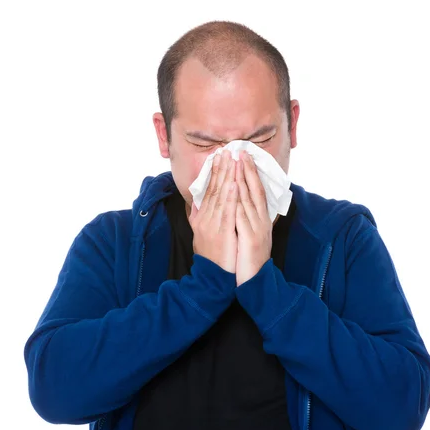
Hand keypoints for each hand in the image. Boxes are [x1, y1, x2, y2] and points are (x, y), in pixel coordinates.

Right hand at [189, 150, 237, 273]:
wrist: (211, 278)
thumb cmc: (209, 256)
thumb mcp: (199, 234)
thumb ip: (196, 217)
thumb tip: (194, 203)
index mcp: (201, 218)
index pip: (207, 191)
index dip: (213, 173)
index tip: (218, 157)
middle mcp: (204, 219)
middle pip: (213, 190)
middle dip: (220, 169)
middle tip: (226, 151)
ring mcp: (212, 226)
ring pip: (220, 197)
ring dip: (226, 177)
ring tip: (231, 161)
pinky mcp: (222, 234)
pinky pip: (227, 213)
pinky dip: (231, 197)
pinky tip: (235, 184)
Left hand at [235, 151, 272, 285]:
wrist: (254, 280)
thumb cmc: (248, 257)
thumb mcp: (246, 234)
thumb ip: (241, 218)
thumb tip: (234, 203)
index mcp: (259, 218)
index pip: (255, 190)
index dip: (249, 172)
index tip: (241, 156)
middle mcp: (261, 220)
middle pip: (255, 190)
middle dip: (247, 170)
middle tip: (240, 151)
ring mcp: (257, 229)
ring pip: (250, 201)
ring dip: (243, 182)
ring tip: (237, 164)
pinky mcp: (251, 239)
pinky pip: (243, 218)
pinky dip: (239, 203)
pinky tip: (234, 191)